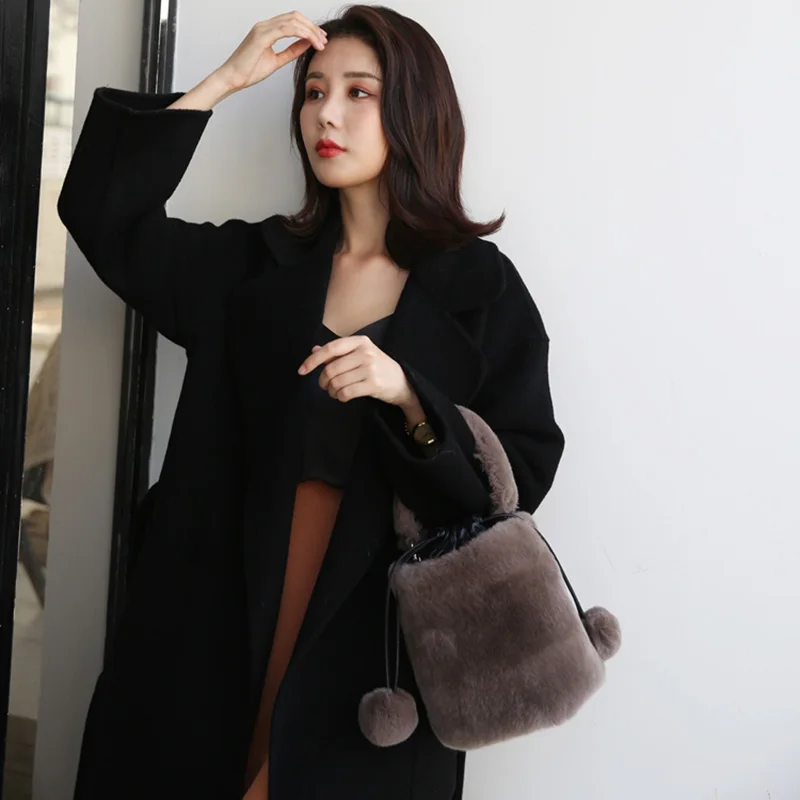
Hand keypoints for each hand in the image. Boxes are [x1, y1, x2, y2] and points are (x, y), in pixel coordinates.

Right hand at [216, 11, 327, 92]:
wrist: (233, 78)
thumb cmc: (249, 70)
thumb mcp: (277, 60)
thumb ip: (291, 51)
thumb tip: (306, 44)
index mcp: (267, 29)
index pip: (292, 21)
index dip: (309, 27)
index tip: (320, 39)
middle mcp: (265, 25)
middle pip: (295, 17)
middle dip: (312, 27)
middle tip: (324, 40)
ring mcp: (262, 29)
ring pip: (293, 21)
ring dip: (310, 31)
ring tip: (320, 43)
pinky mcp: (261, 36)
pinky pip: (286, 29)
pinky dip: (301, 33)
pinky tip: (310, 41)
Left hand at [298, 335, 417, 408]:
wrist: (402, 382)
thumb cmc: (377, 367)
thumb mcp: (360, 354)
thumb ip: (338, 352)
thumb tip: (314, 350)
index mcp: (360, 342)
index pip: (330, 349)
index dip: (313, 360)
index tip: (302, 370)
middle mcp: (365, 352)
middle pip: (331, 369)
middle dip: (323, 381)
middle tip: (324, 386)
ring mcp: (370, 368)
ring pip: (337, 382)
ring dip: (331, 391)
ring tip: (335, 392)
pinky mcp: (373, 384)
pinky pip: (346, 392)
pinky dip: (340, 397)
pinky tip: (343, 396)